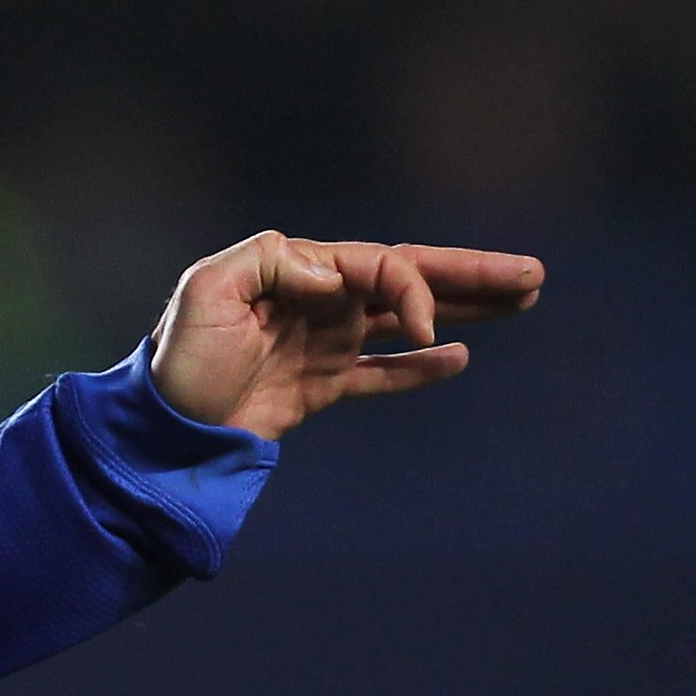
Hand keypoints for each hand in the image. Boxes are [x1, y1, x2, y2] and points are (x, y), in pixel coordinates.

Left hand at [147, 233, 542, 440]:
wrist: (161, 432)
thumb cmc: (180, 359)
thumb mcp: (209, 290)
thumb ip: (274, 263)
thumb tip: (338, 277)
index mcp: (300, 270)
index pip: (380, 266)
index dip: (416, 291)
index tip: (430, 331)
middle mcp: (318, 300)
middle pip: (409, 280)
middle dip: (471, 276)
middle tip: (533, 275)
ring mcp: (323, 344)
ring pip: (406, 322)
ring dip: (463, 311)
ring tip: (519, 302)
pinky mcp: (319, 388)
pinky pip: (381, 374)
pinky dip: (420, 369)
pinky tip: (462, 359)